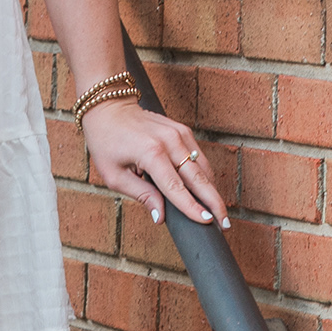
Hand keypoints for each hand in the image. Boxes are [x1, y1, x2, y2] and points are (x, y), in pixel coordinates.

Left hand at [81, 101, 229, 230]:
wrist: (108, 107)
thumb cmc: (106, 141)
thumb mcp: (114, 174)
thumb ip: (141, 194)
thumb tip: (161, 216)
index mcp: (151, 153)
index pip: (176, 187)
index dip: (193, 208)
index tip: (208, 222)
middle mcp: (169, 142)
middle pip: (199, 178)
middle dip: (214, 202)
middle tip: (225, 223)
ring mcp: (179, 133)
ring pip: (203, 167)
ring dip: (212, 190)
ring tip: (219, 212)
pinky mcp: (182, 130)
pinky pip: (198, 156)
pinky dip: (204, 175)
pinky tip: (206, 191)